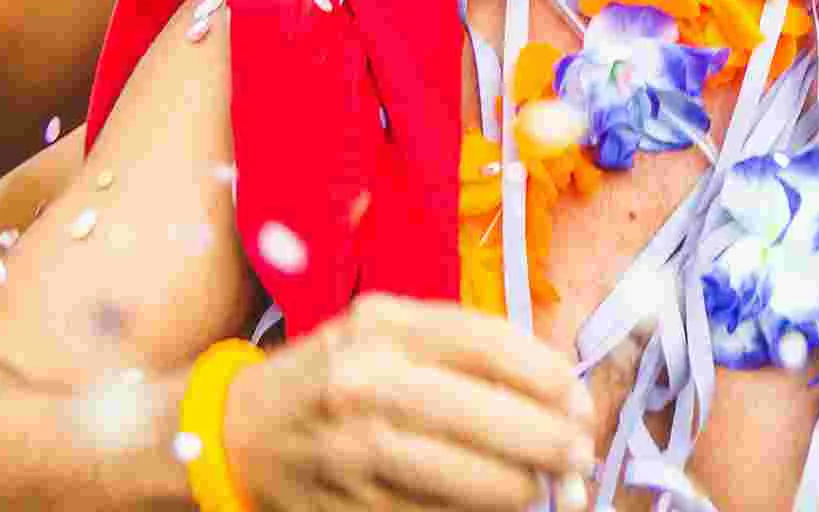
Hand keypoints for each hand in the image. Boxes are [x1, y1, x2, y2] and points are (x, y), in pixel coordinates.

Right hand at [225, 295, 598, 510]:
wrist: (239, 430)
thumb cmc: (336, 369)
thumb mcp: (387, 325)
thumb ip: (461, 342)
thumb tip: (551, 384)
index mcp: (387, 327)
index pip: (487, 346)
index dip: (545, 376)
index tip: (578, 400)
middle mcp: (371, 385)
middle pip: (485, 418)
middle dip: (548, 442)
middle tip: (579, 454)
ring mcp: (358, 453)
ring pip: (467, 481)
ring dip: (520, 489)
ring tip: (543, 485)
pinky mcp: (353, 509)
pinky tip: (496, 505)